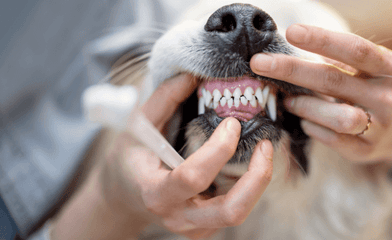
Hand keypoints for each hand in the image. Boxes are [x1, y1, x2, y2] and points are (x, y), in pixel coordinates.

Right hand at [102, 74, 273, 238]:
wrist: (125, 197)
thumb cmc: (130, 159)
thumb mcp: (138, 126)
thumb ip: (164, 99)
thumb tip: (192, 75)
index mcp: (155, 192)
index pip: (192, 177)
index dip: (218, 149)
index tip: (232, 123)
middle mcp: (178, 216)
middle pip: (230, 211)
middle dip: (257, 178)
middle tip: (266, 145)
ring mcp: (195, 227)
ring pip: (238, 213)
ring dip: (259, 182)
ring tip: (264, 152)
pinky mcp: (206, 228)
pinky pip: (235, 210)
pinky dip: (249, 187)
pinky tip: (248, 164)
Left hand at [250, 24, 391, 162]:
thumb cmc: (376, 89)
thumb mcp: (369, 69)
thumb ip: (339, 60)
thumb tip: (291, 48)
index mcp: (389, 67)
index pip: (354, 50)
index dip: (322, 40)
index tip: (291, 32)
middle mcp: (387, 96)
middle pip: (333, 80)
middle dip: (291, 70)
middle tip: (259, 63)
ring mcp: (379, 126)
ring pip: (336, 116)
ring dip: (304, 106)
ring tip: (288, 101)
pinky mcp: (365, 150)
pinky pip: (332, 139)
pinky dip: (312, 128)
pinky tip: (306, 121)